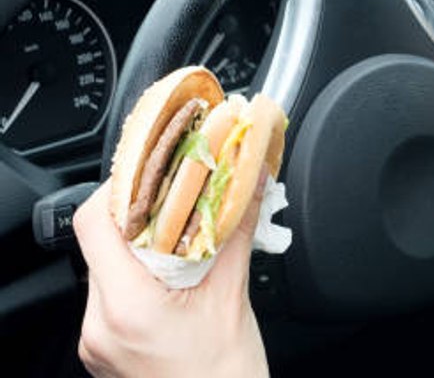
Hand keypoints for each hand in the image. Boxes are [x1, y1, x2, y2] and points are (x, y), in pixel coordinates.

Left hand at [73, 175, 269, 377]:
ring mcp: (97, 341)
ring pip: (108, 268)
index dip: (120, 188)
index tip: (155, 172)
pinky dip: (141, 276)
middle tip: (181, 199)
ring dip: (142, 246)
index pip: (93, 225)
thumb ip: (236, 231)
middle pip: (101, 244)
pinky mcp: (105, 350)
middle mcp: (98, 325)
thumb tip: (251, 181)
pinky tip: (175, 276)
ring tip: (185, 239)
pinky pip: (113, 296)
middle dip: (141, 215)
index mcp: (126, 307)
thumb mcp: (233, 296)